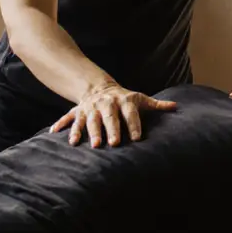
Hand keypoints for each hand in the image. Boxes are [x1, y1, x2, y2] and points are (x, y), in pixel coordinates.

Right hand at [50, 82, 176, 147]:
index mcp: (123, 101)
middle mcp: (106, 104)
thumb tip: (176, 106)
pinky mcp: (77, 111)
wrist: (98, 87)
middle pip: (109, 117)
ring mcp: (90, 108)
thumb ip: (157, 104)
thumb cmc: (124, 99)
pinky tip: (55, 134)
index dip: (134, 124)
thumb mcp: (140, 99)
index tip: (136, 138)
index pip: (131, 113)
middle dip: (110, 130)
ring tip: (88, 145)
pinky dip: (62, 125)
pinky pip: (68, 118)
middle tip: (111, 144)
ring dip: (87, 132)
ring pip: (88, 120)